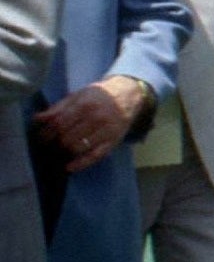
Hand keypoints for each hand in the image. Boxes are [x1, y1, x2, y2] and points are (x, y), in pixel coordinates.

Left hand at [32, 75, 146, 172]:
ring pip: (78, 147)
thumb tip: (37, 119)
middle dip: (55, 142)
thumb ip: (58, 108)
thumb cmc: (99, 96)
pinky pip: (95, 156)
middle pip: (67, 137)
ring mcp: (107, 131)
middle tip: (50, 144)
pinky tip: (69, 167)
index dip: (47, 132)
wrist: (129, 94)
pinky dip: (81, 164)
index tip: (41, 137)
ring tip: (61, 149)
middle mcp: (97, 118)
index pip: (59, 123)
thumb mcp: (79, 96)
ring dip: (66, 151)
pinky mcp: (114, 141)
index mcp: (85, 105)